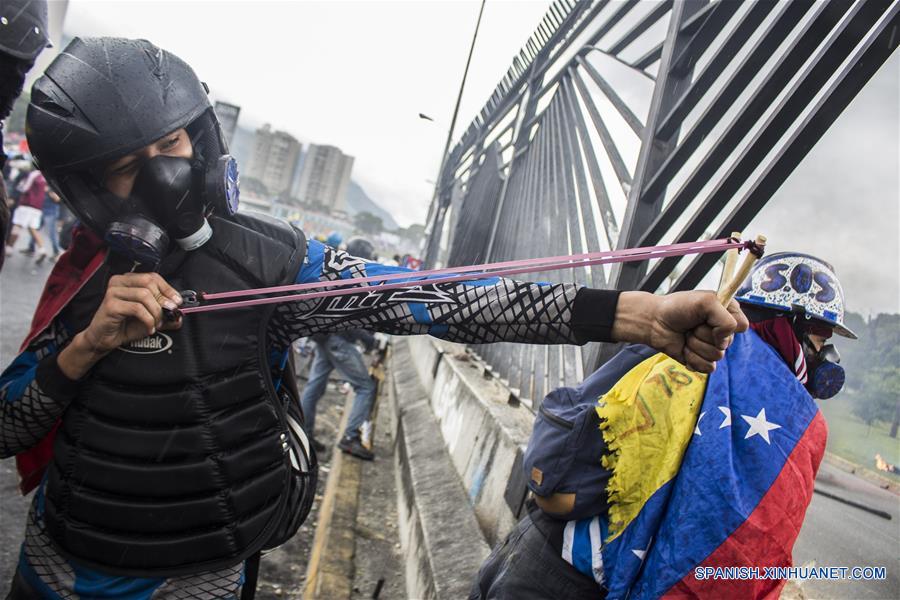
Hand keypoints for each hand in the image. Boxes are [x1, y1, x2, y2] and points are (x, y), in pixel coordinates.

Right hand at [81, 272, 182, 354]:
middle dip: (163, 301)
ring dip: (156, 312)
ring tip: (156, 324)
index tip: (177, 302)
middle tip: (168, 314)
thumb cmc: (125, 325)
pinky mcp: (110, 305)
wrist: (104, 339)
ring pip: (144, 295)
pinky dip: (148, 319)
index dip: (168, 288)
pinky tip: (149, 328)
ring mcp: (113, 292)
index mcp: (129, 280)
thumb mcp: (150, 318)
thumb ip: (165, 315)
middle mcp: (119, 282)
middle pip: (149, 284)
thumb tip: (181, 316)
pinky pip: (137, 308)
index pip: (153, 277)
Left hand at [612, 291, 748, 372]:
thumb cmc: (677, 307)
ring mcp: (712, 346)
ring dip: (696, 346)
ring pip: (717, 356)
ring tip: (686, 335)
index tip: (708, 317)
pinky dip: (693, 358)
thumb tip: (724, 342)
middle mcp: (722, 331)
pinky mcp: (702, 360)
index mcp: (727, 313)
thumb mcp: (705, 302)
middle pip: (727, 343)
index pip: (742, 326)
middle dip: (704, 334)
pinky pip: (708, 368)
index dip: (726, 325)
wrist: (653, 322)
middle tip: (691, 325)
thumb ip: (725, 318)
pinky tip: (684, 349)